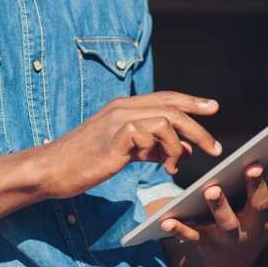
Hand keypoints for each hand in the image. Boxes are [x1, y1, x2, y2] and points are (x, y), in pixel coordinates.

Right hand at [40, 91, 221, 199]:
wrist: (52, 168)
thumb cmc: (84, 161)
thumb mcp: (124, 152)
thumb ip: (152, 147)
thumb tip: (185, 148)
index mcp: (123, 107)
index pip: (165, 98)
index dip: (191, 101)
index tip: (213, 107)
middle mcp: (122, 107)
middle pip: (172, 107)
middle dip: (198, 127)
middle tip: (214, 147)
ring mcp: (118, 120)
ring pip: (166, 120)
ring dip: (180, 145)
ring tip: (175, 166)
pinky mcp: (116, 136)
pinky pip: (151, 136)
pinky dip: (163, 152)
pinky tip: (161, 167)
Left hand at [160, 152, 267, 266]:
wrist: (229, 261)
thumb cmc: (255, 220)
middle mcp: (256, 227)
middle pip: (260, 206)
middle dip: (257, 187)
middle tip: (252, 166)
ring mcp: (231, 237)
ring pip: (227, 223)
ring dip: (220, 207)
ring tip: (211, 189)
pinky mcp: (206, 243)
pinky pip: (193, 236)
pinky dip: (181, 229)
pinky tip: (168, 220)